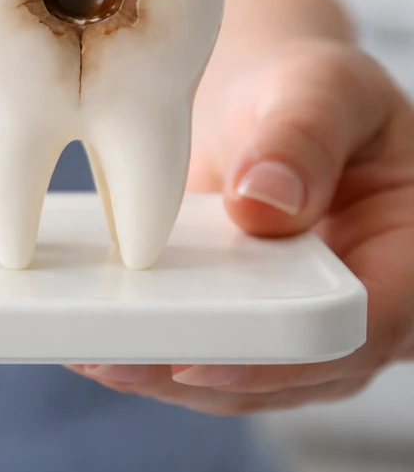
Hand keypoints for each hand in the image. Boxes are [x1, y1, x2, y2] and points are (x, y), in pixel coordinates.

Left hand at [70, 40, 413, 413]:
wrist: (275, 108)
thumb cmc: (312, 94)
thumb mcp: (321, 89)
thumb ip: (303, 137)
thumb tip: (263, 203)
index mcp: (411, 256)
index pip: (355, 327)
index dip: (277, 353)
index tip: (197, 357)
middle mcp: (367, 311)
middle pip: (291, 372)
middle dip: (200, 373)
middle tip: (113, 359)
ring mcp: (303, 326)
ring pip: (243, 382)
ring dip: (163, 376)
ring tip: (90, 356)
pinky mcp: (251, 325)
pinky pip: (208, 357)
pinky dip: (153, 354)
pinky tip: (93, 342)